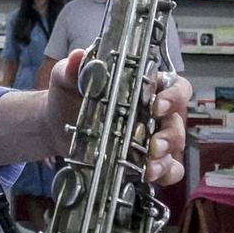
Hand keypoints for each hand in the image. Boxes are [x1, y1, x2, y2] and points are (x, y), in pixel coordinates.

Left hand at [44, 51, 190, 184]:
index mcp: (145, 87)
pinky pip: (168, 169)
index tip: (157, 106)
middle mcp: (155, 112)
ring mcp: (152, 137)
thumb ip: (73, 68)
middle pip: (177, 120)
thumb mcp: (68, 77)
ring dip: (166, 158)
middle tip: (153, 145)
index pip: (175, 87)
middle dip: (170, 135)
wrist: (55, 125)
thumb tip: (77, 56)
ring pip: (175, 147)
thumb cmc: (69, 95)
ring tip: (148, 167)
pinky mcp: (146, 160)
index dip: (174, 96)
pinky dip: (165, 174)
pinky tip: (149, 176)